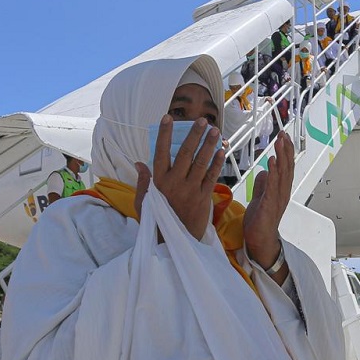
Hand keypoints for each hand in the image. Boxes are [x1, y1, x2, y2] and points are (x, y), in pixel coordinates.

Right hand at [134, 115, 224, 240]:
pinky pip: (211, 177)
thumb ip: (143, 182)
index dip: (164, 134)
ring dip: (208, 145)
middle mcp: (174, 183)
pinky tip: (221, 151)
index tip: (167, 117)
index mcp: (158, 182)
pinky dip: (216, 163)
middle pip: (185, 154)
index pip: (160, 153)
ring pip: (201, 163)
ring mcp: (190, 190)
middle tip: (202, 121)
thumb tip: (138, 163)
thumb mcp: (143, 202)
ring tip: (215, 131)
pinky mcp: (203, 198)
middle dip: (194, 135)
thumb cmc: (156, 220)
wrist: (174, 242)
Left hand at [243, 132, 294, 267]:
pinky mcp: (270, 206)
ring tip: (279, 142)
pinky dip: (273, 173)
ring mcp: (278, 199)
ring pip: (282, 174)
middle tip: (284, 134)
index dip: (285, 151)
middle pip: (287, 167)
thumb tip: (264, 172)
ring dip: (281, 157)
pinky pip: (273, 187)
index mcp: (280, 190)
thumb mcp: (260, 199)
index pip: (285, 167)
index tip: (283, 136)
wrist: (259, 241)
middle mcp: (283, 192)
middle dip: (286, 150)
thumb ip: (263, 185)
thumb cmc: (259, 222)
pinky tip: (271, 162)